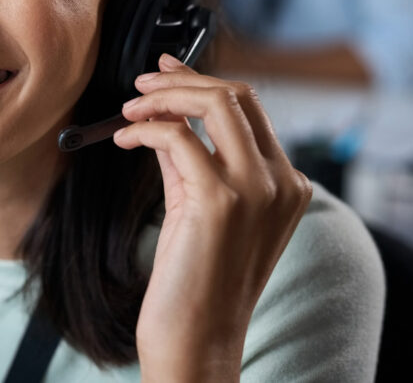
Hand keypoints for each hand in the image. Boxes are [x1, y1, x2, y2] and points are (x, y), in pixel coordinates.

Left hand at [113, 54, 311, 381]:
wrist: (197, 341)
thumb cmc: (196, 280)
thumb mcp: (198, 206)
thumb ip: (190, 159)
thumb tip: (165, 113)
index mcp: (287, 183)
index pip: (250, 108)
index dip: (203, 81)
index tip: (166, 71)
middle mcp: (282, 182)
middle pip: (237, 95)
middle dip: (182, 80)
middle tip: (142, 85)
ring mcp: (257, 190)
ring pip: (215, 103)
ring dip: (164, 96)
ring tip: (130, 107)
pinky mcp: (221, 200)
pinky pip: (178, 136)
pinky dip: (145, 128)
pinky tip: (125, 138)